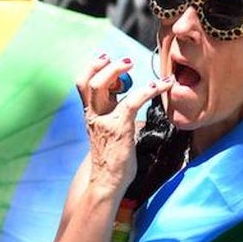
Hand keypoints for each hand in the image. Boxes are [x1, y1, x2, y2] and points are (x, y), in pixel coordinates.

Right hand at [76, 54, 173, 196]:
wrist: (106, 182)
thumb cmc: (112, 160)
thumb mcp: (109, 133)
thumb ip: (116, 116)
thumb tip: (134, 104)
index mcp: (91, 115)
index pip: (82, 85)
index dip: (92, 68)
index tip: (106, 59)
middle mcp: (94, 116)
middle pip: (88, 82)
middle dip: (103, 65)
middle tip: (123, 60)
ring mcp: (104, 121)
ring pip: (100, 86)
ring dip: (117, 70)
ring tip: (132, 63)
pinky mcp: (119, 128)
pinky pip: (131, 101)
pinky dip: (147, 90)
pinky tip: (159, 86)